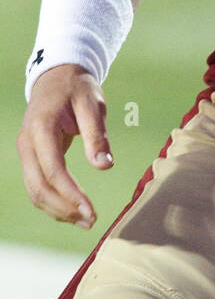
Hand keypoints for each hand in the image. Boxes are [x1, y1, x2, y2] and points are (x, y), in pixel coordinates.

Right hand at [17, 65, 113, 228]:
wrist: (56, 77)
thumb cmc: (77, 88)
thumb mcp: (92, 104)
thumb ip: (96, 135)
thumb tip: (104, 166)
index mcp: (41, 128)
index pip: (53, 170)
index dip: (71, 194)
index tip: (92, 211)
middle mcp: (26, 144)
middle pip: (39, 187)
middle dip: (64, 208)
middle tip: (92, 221)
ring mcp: (25, 152)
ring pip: (35, 191)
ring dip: (58, 210)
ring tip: (86, 221)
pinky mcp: (30, 158)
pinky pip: (37, 186)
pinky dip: (53, 202)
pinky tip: (73, 210)